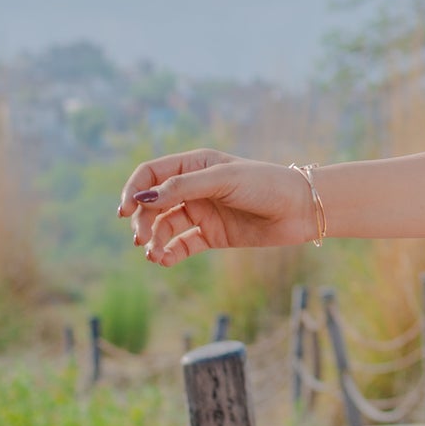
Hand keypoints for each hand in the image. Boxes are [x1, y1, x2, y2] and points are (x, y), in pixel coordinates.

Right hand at [118, 151, 316, 264]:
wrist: (300, 210)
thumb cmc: (265, 185)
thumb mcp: (223, 180)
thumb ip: (183, 188)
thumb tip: (143, 198)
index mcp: (194, 165)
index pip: (151, 175)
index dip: (133, 191)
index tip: (125, 211)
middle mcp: (194, 188)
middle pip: (153, 203)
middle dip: (142, 220)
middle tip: (141, 238)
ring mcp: (202, 212)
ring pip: (164, 226)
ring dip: (153, 239)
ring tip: (153, 253)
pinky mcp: (212, 235)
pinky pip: (182, 245)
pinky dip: (169, 253)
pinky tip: (163, 260)